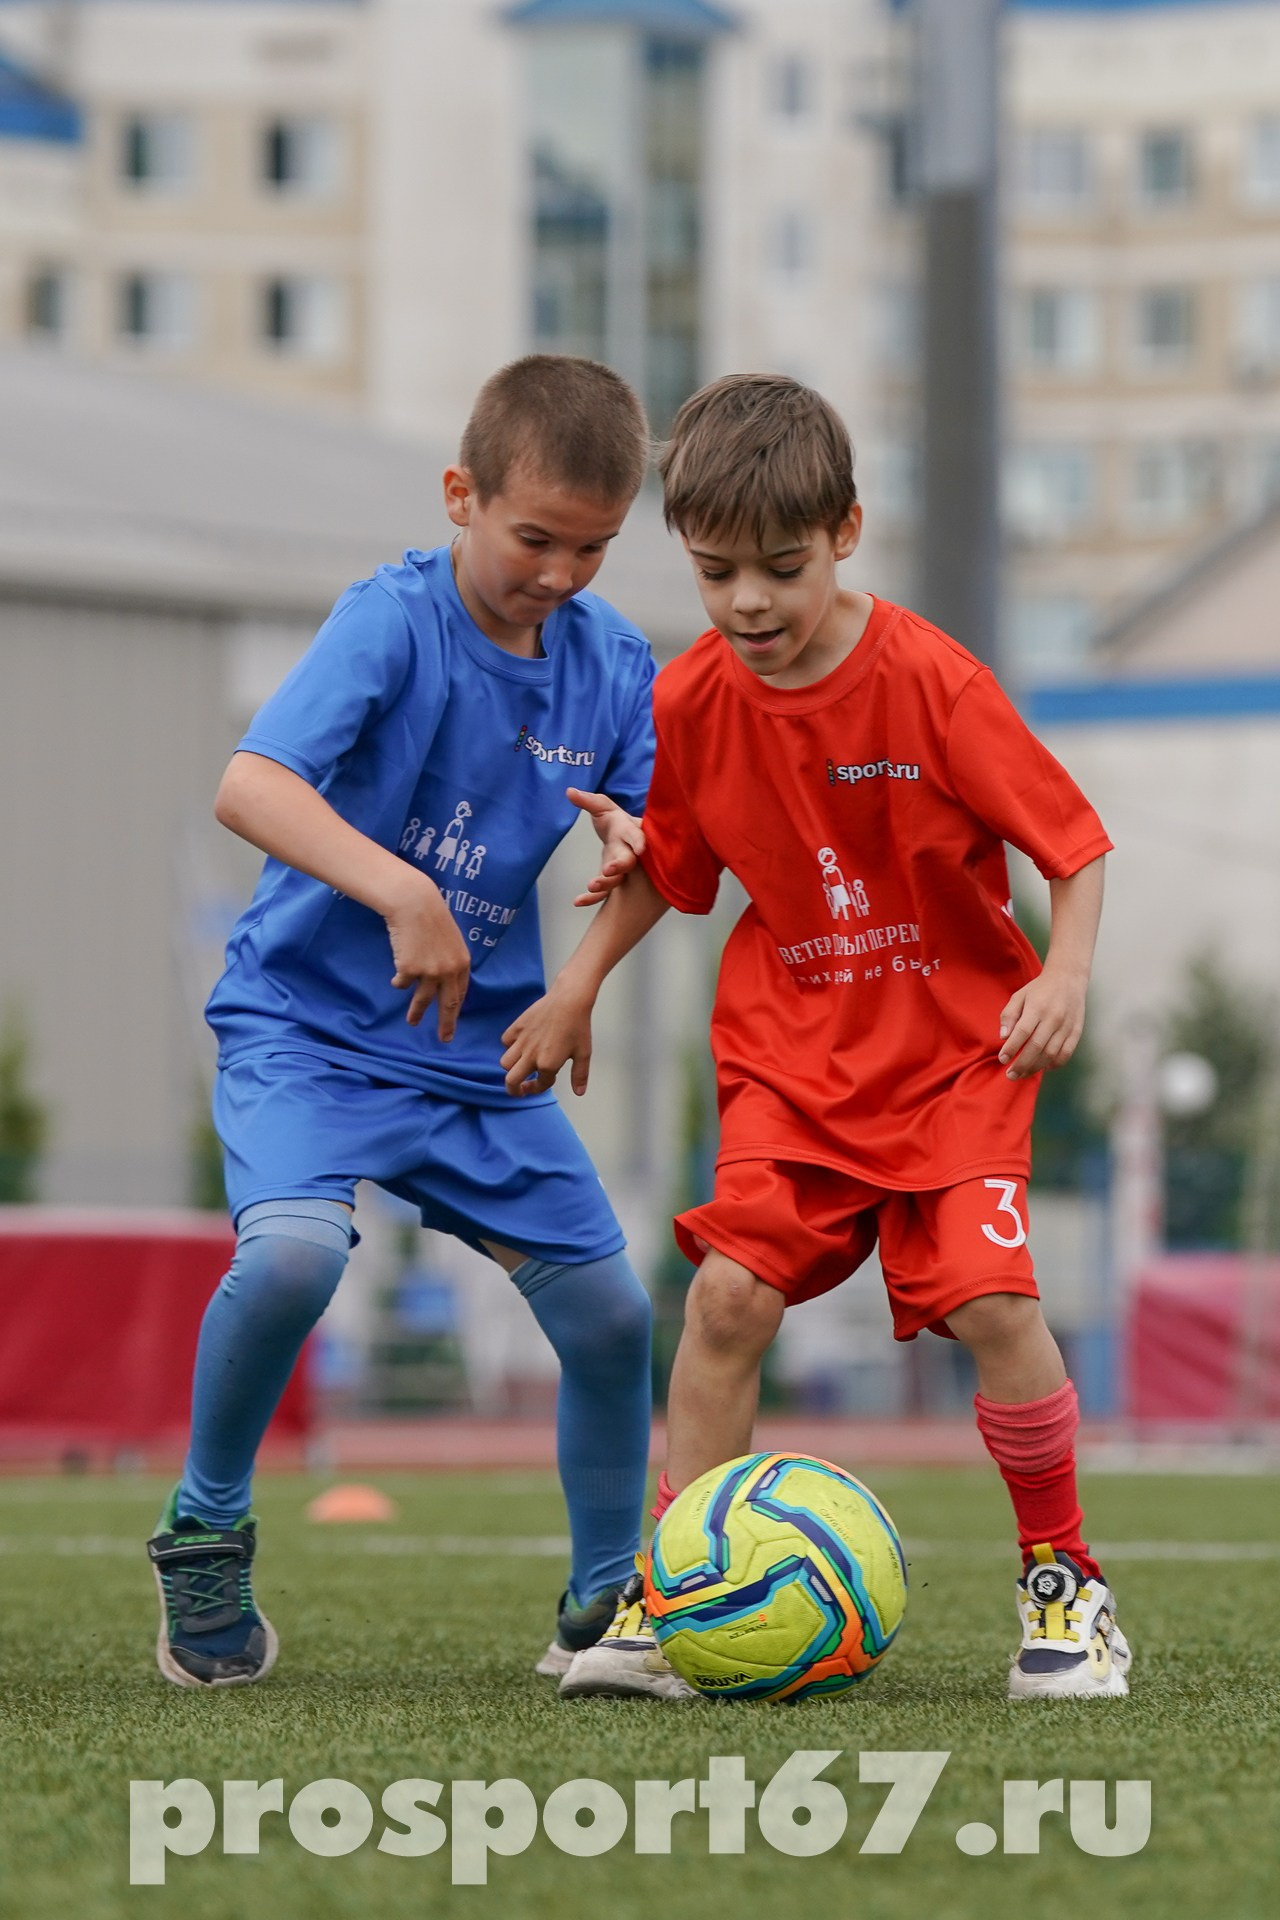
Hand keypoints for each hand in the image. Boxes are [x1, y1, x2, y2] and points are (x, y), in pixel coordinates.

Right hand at [385, 875, 471, 1039]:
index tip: (453, 1020)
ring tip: (412, 1022)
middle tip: (445, 1038)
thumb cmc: (430, 917)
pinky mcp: (409, 970)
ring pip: (422, 1000)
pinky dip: (399, 980)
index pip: (460, 992)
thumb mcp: (449, 939)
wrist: (413, 903)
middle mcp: (448, 971)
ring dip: (416, 1012)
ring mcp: (429, 972)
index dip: (456, 1007)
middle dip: (446, 1023)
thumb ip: (449, 959)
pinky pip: (402, 983)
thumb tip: (445, 979)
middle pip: (448, 1004)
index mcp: (461, 963)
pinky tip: (397, 974)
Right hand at [501, 985, 593, 1096]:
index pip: (539, 1085)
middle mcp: (531, 1056)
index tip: (540, 1084)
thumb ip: (580, 1075)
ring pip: (505, 1063)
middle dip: (513, 1090)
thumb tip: (579, 1092)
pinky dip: (509, 1046)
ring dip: (512, 1068)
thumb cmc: (578, 1026)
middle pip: (511, 1081)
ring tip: (520, 1066)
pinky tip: (520, 1044)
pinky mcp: (516, 1027)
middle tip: (518, 1089)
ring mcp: (522, 1041)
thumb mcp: (583, 1053)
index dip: (539, 1088)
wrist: (569, 1000)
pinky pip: (505, 1042)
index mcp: (548, 1065)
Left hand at [568, 787, 644, 906]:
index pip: (636, 835)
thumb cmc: (613, 819)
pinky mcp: (613, 880)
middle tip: (608, 870)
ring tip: (590, 886)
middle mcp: (629, 852)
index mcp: (629, 831)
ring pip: (617, 879)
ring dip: (605, 884)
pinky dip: (592, 898)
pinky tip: (577, 902)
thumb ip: (587, 800)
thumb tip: (569, 791)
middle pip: (628, 861)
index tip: (641, 849)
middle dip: (619, 866)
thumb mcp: (602, 806)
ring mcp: (622, 869)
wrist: (619, 835)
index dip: (639, 842)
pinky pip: (605, 892)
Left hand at [998, 968, 1087, 1079]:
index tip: (1002, 1060)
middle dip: (1022, 1064)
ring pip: (1051, 1053)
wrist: (1068, 979)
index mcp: (1037, 1007)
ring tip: (1022, 1074)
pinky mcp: (1076, 1031)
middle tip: (1010, 1075)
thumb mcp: (1019, 996)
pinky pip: (1066, 1053)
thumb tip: (1003, 1037)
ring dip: (1036, 1067)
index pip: (1023, 1032)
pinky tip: (1044, 1067)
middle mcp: (1053, 1018)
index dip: (1012, 1048)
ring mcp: (1067, 1026)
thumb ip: (1009, 1015)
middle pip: (1037, 1047)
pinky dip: (1055, 1064)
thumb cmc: (1039, 989)